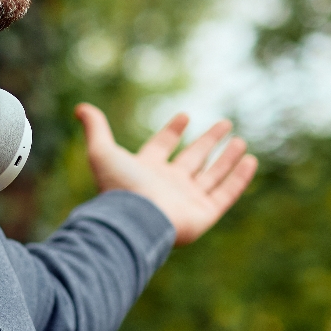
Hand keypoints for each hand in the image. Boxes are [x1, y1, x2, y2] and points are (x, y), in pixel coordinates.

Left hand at [76, 105, 257, 246]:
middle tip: (225, 123)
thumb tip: (80, 108)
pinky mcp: (204, 214)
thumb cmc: (119, 188)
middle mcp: (168, 185)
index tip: (184, 115)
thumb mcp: (102, 152)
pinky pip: (226, 193)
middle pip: (193, 159)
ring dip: (227, 158)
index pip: (162, 147)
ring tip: (241, 140)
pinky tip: (249, 160)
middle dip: (208, 142)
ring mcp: (187, 200)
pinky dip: (238, 178)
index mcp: (146, 171)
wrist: (136, 221)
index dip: (172, 132)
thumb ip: (96, 128)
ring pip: (212, 175)